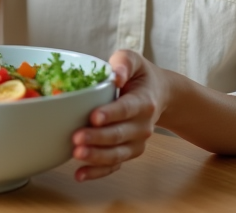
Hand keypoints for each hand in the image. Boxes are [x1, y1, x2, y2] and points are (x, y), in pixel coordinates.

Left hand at [70, 50, 170, 181]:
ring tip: (76, 154)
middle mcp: (143, 125)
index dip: (111, 114)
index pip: (127, 108)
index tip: (94, 117)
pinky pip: (114, 166)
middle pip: (120, 134)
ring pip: (117, 154)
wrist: (158, 95)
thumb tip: (115, 76)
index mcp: (144, 101)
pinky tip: (79, 174)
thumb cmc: (140, 77)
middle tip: (76, 138)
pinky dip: (97, 172)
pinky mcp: (128, 152)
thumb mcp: (133, 60)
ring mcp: (136, 142)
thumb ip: (124, 63)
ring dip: (96, 157)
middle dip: (98, 138)